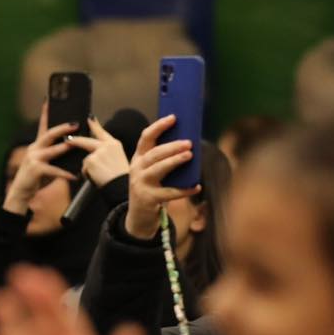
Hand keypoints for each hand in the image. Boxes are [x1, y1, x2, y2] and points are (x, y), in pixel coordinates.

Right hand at [3, 101, 77, 215]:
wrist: (21, 192)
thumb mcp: (44, 162)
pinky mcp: (35, 170)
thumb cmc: (35, 177)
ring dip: (64, 148)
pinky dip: (64, 173)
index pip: (42, 125)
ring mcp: (33, 159)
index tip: (49, 99)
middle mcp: (34, 149)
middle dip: (63, 128)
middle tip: (75, 124)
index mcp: (36, 145)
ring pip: (52, 150)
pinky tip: (74, 176)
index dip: (45, 112)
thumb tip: (71, 147)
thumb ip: (54, 154)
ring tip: (75, 145)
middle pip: (49, 134)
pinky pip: (53, 170)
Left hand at [67, 117, 130, 188]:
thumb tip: (93, 152)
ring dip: (89, 168)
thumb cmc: (121, 178)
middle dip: (75, 141)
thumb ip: (107, 152)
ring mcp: (98, 152)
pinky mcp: (91, 160)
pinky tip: (97, 178)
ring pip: (86, 159)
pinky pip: (84, 169)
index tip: (89, 117)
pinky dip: (88, 175)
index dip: (95, 124)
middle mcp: (107, 145)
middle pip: (86, 141)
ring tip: (102, 175)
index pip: (102, 132)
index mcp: (115, 144)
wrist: (122, 188)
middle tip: (67, 139)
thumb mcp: (118, 160)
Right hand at [126, 115, 199, 239]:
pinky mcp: (148, 198)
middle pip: (154, 153)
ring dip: (174, 161)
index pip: (145, 138)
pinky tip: (196, 187)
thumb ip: (163, 159)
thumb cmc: (151, 188)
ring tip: (189, 155)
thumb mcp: (152, 171)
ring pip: (158, 169)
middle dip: (171, 146)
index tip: (173, 118)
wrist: (138, 216)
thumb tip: (187, 145)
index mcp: (138, 158)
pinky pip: (169, 193)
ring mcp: (141, 183)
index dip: (159, 126)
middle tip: (188, 142)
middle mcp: (137, 169)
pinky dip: (184, 190)